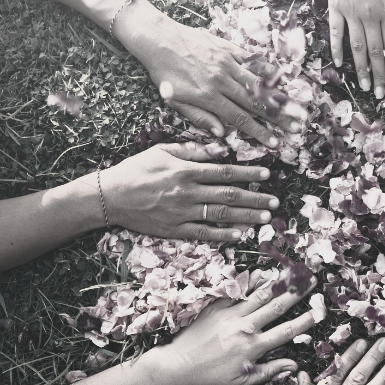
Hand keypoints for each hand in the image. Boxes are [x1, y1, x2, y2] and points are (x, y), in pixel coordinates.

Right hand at [89, 142, 278, 241]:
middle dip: (255, 198)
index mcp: (186, 171)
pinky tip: (240, 235)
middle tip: (275, 202)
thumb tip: (221, 149)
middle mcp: (187, 193)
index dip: (248, 172)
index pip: (225, 172)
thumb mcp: (162, 152)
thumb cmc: (136, 170)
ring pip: (221, 216)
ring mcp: (182, 213)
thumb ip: (193, 151)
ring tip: (266, 218)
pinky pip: (204, 233)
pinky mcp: (175, 230)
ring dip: (247, 217)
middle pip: (229, 196)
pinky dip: (223, 235)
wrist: (110, 197)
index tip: (267, 174)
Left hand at [121, 12, 305, 142]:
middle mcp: (221, 80)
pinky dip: (268, 71)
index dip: (259, 132)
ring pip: (258, 83)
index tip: (274, 143)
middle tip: (296, 128)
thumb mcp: (175, 101)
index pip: (240, 119)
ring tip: (295, 108)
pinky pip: (252, 61)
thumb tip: (223, 134)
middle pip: (255, 103)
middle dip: (277, 118)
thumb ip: (200, 117)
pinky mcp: (228, 48)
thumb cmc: (165, 74)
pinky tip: (282, 79)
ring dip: (278, 98)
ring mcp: (227, 62)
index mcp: (208, 97)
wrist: (158, 38)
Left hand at [144, 271, 316, 384]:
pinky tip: (259, 273)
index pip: (286, 332)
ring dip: (277, 282)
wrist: (174, 366)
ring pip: (258, 295)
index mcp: (253, 347)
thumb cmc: (207, 380)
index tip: (320, 311)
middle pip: (276, 306)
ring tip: (291, 271)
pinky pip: (235, 292)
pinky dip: (248, 282)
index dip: (305, 321)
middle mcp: (245, 327)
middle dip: (296, 292)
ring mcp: (229, 315)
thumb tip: (293, 366)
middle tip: (311, 279)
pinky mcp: (215, 308)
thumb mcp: (240, 383)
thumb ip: (268, 372)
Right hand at [327, 0, 384, 98]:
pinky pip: (336, 32)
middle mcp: (369, 16)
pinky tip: (338, 64)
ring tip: (363, 86)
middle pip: (375, 52)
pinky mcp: (336, 7)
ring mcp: (351, 13)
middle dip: (379, 75)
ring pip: (357, 47)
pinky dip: (337, 49)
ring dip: (361, 69)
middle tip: (379, 94)